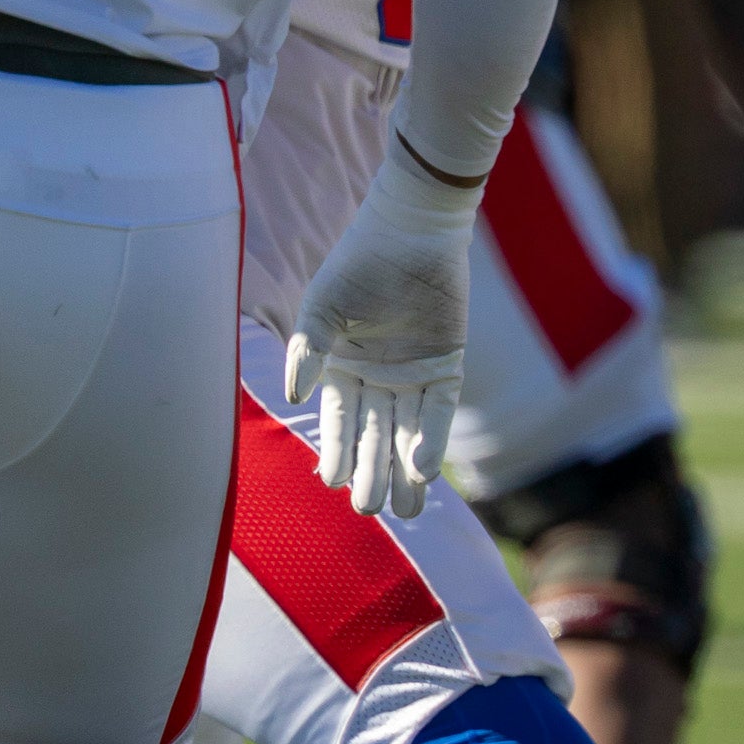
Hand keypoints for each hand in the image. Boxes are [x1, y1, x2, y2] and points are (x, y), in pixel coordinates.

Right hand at [285, 142, 477, 516]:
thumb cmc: (358, 264)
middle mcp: (378, 379)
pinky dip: (432, 437)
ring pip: (407, 432)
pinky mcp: (447, 366)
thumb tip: (296, 395)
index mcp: (342, 369)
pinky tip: (426, 469)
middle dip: (373, 473)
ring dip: (406, 470)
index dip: (336, 450)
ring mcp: (414, 375)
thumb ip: (308, 348)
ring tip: (405, 511)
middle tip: (371, 511)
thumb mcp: (322, 307)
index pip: (339, 420)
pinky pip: (438, 409)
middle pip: (374, 435)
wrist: (409, 231)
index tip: (332, 481)